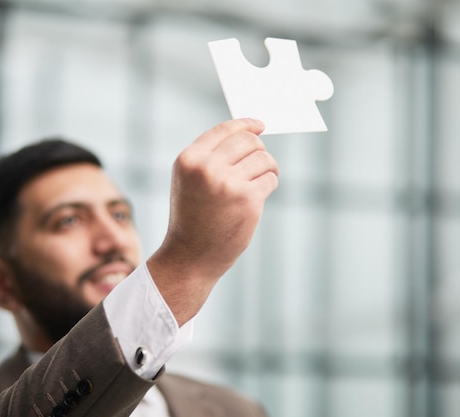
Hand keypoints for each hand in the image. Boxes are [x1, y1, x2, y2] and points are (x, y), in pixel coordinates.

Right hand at [147, 118, 278, 324]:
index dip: (247, 124)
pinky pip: (270, 180)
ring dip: (268, 168)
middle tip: (259, 163)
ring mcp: (228, 183)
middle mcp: (207, 168)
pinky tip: (257, 197)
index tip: (260, 125)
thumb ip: (210, 155)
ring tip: (259, 182)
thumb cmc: (192, 216)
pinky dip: (269, 184)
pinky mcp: (248, 200)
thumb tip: (250, 132)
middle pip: (249, 141)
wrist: (190, 255)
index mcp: (189, 160)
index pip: (225, 130)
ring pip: (264, 159)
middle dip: (259, 150)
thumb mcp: (189, 180)